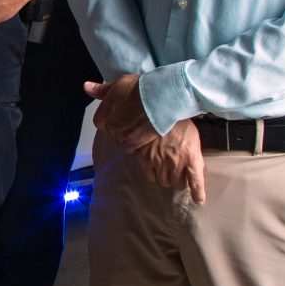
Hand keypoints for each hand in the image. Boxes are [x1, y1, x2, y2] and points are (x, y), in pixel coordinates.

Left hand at [81, 78, 206, 201]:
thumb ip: (105, 92)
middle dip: (162, 173)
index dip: (143, 157)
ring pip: (172, 180)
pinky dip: (197, 191)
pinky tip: (198, 199)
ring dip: (175, 180)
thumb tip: (86, 86)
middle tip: (168, 167)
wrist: (169, 95)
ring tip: (179, 175)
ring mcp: (172, 161)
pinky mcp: (191, 160)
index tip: (147, 154)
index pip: (139, 159)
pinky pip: (195, 181)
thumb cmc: (145, 93)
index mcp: (139, 148)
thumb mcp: (121, 89)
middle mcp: (155, 158)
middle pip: (158, 177)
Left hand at [84, 73, 155, 152]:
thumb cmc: (138, 88)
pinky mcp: (132, 144)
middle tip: (134, 117)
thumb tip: (85, 87)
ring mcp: (120, 136)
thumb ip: (101, 90)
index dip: (111, 116)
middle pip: (112, 130)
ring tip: (141, 124)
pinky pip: (130, 147)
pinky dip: (136, 142)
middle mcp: (109, 126)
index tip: (122, 112)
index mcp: (103, 113)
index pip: (100, 121)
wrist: (158, 99)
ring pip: (121, 139)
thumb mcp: (118, 85)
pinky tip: (144, 133)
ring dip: (129, 134)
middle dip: (120, 125)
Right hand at [139, 118, 207, 201]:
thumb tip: (196, 167)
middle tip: (179, 175)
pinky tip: (155, 167)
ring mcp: (159, 162)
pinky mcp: (145, 160)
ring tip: (167, 170)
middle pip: (179, 185)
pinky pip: (150, 177)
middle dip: (180, 182)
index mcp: (190, 155)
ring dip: (167, 179)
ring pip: (164, 182)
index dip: (198, 193)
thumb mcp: (192, 135)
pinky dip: (154, 175)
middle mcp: (176, 162)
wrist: (156, 110)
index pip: (196, 181)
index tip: (199, 200)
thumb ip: (194, 153)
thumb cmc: (177, 122)